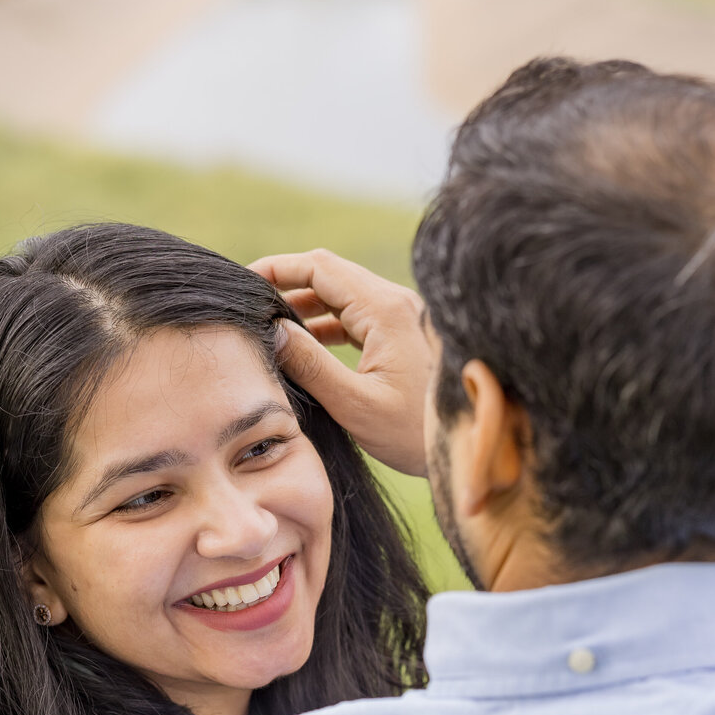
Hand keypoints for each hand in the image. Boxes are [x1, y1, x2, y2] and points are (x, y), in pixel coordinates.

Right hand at [250, 248, 430, 476]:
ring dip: (306, 304)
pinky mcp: (404, 335)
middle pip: (330, 274)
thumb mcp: (356, 405)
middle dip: (287, 283)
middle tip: (250, 304)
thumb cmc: (417, 433)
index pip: (320, 267)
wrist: (471, 446)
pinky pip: (358, 316)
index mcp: (385, 310)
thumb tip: (272, 331)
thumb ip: (311, 365)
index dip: (277, 269)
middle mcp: (397, 303)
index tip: (243, 282)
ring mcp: (403, 316)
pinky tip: (306, 343)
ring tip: (270, 326)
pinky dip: (328, 323)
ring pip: (344, 294)